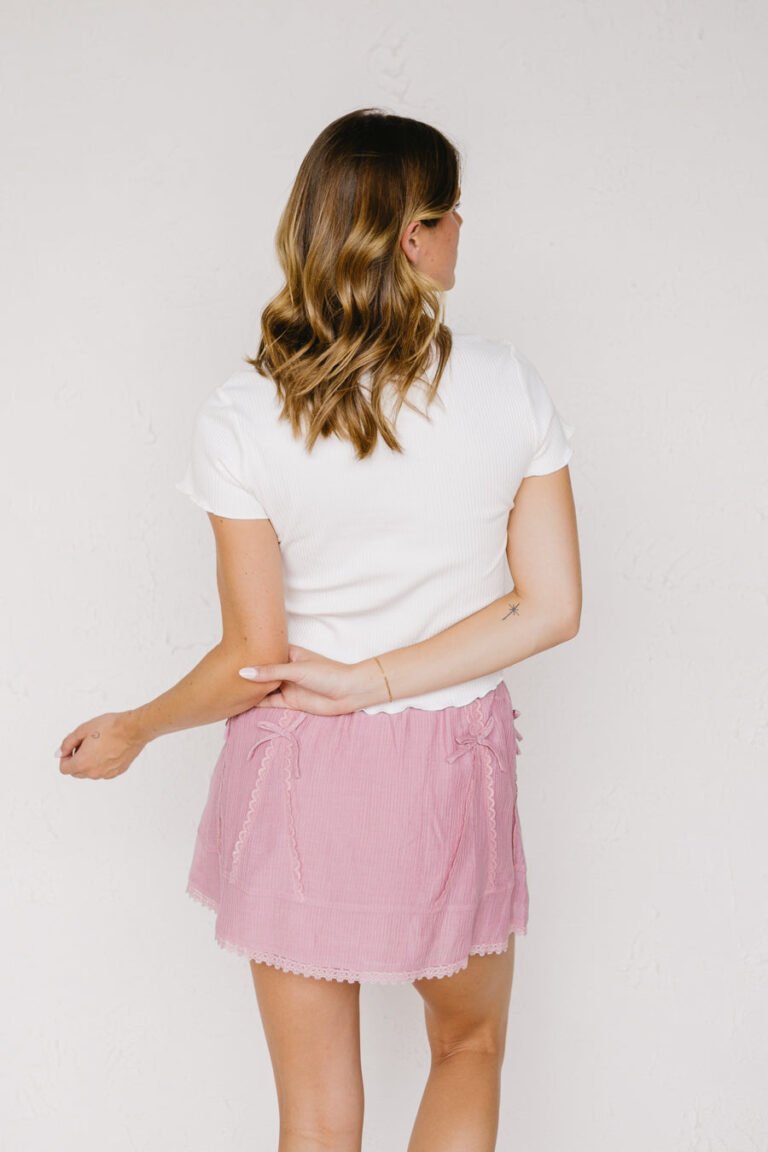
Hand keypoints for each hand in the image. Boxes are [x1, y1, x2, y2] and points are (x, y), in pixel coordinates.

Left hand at [56, 711, 146, 779]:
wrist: (133, 729)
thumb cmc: (111, 727)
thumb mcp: (83, 729)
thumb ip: (67, 743)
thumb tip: (60, 752)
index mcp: (82, 763)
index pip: (64, 769)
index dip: (65, 757)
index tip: (71, 749)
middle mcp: (94, 772)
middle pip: (76, 773)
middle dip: (76, 760)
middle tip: (84, 744)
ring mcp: (106, 773)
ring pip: (91, 772)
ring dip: (90, 762)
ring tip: (98, 745)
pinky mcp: (118, 771)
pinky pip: (104, 771)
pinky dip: (102, 763)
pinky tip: (108, 750)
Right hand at [239, 645, 382, 714]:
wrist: (349, 693)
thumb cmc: (328, 674)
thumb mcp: (296, 670)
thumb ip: (269, 672)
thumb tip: (243, 672)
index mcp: (288, 654)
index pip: (264, 653)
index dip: (248, 654)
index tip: (228, 652)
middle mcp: (285, 669)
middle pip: (260, 672)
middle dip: (244, 674)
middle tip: (220, 673)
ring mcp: (286, 686)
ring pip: (262, 688)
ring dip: (248, 690)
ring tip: (225, 689)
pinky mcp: (289, 702)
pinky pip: (267, 702)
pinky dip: (255, 703)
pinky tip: (239, 703)